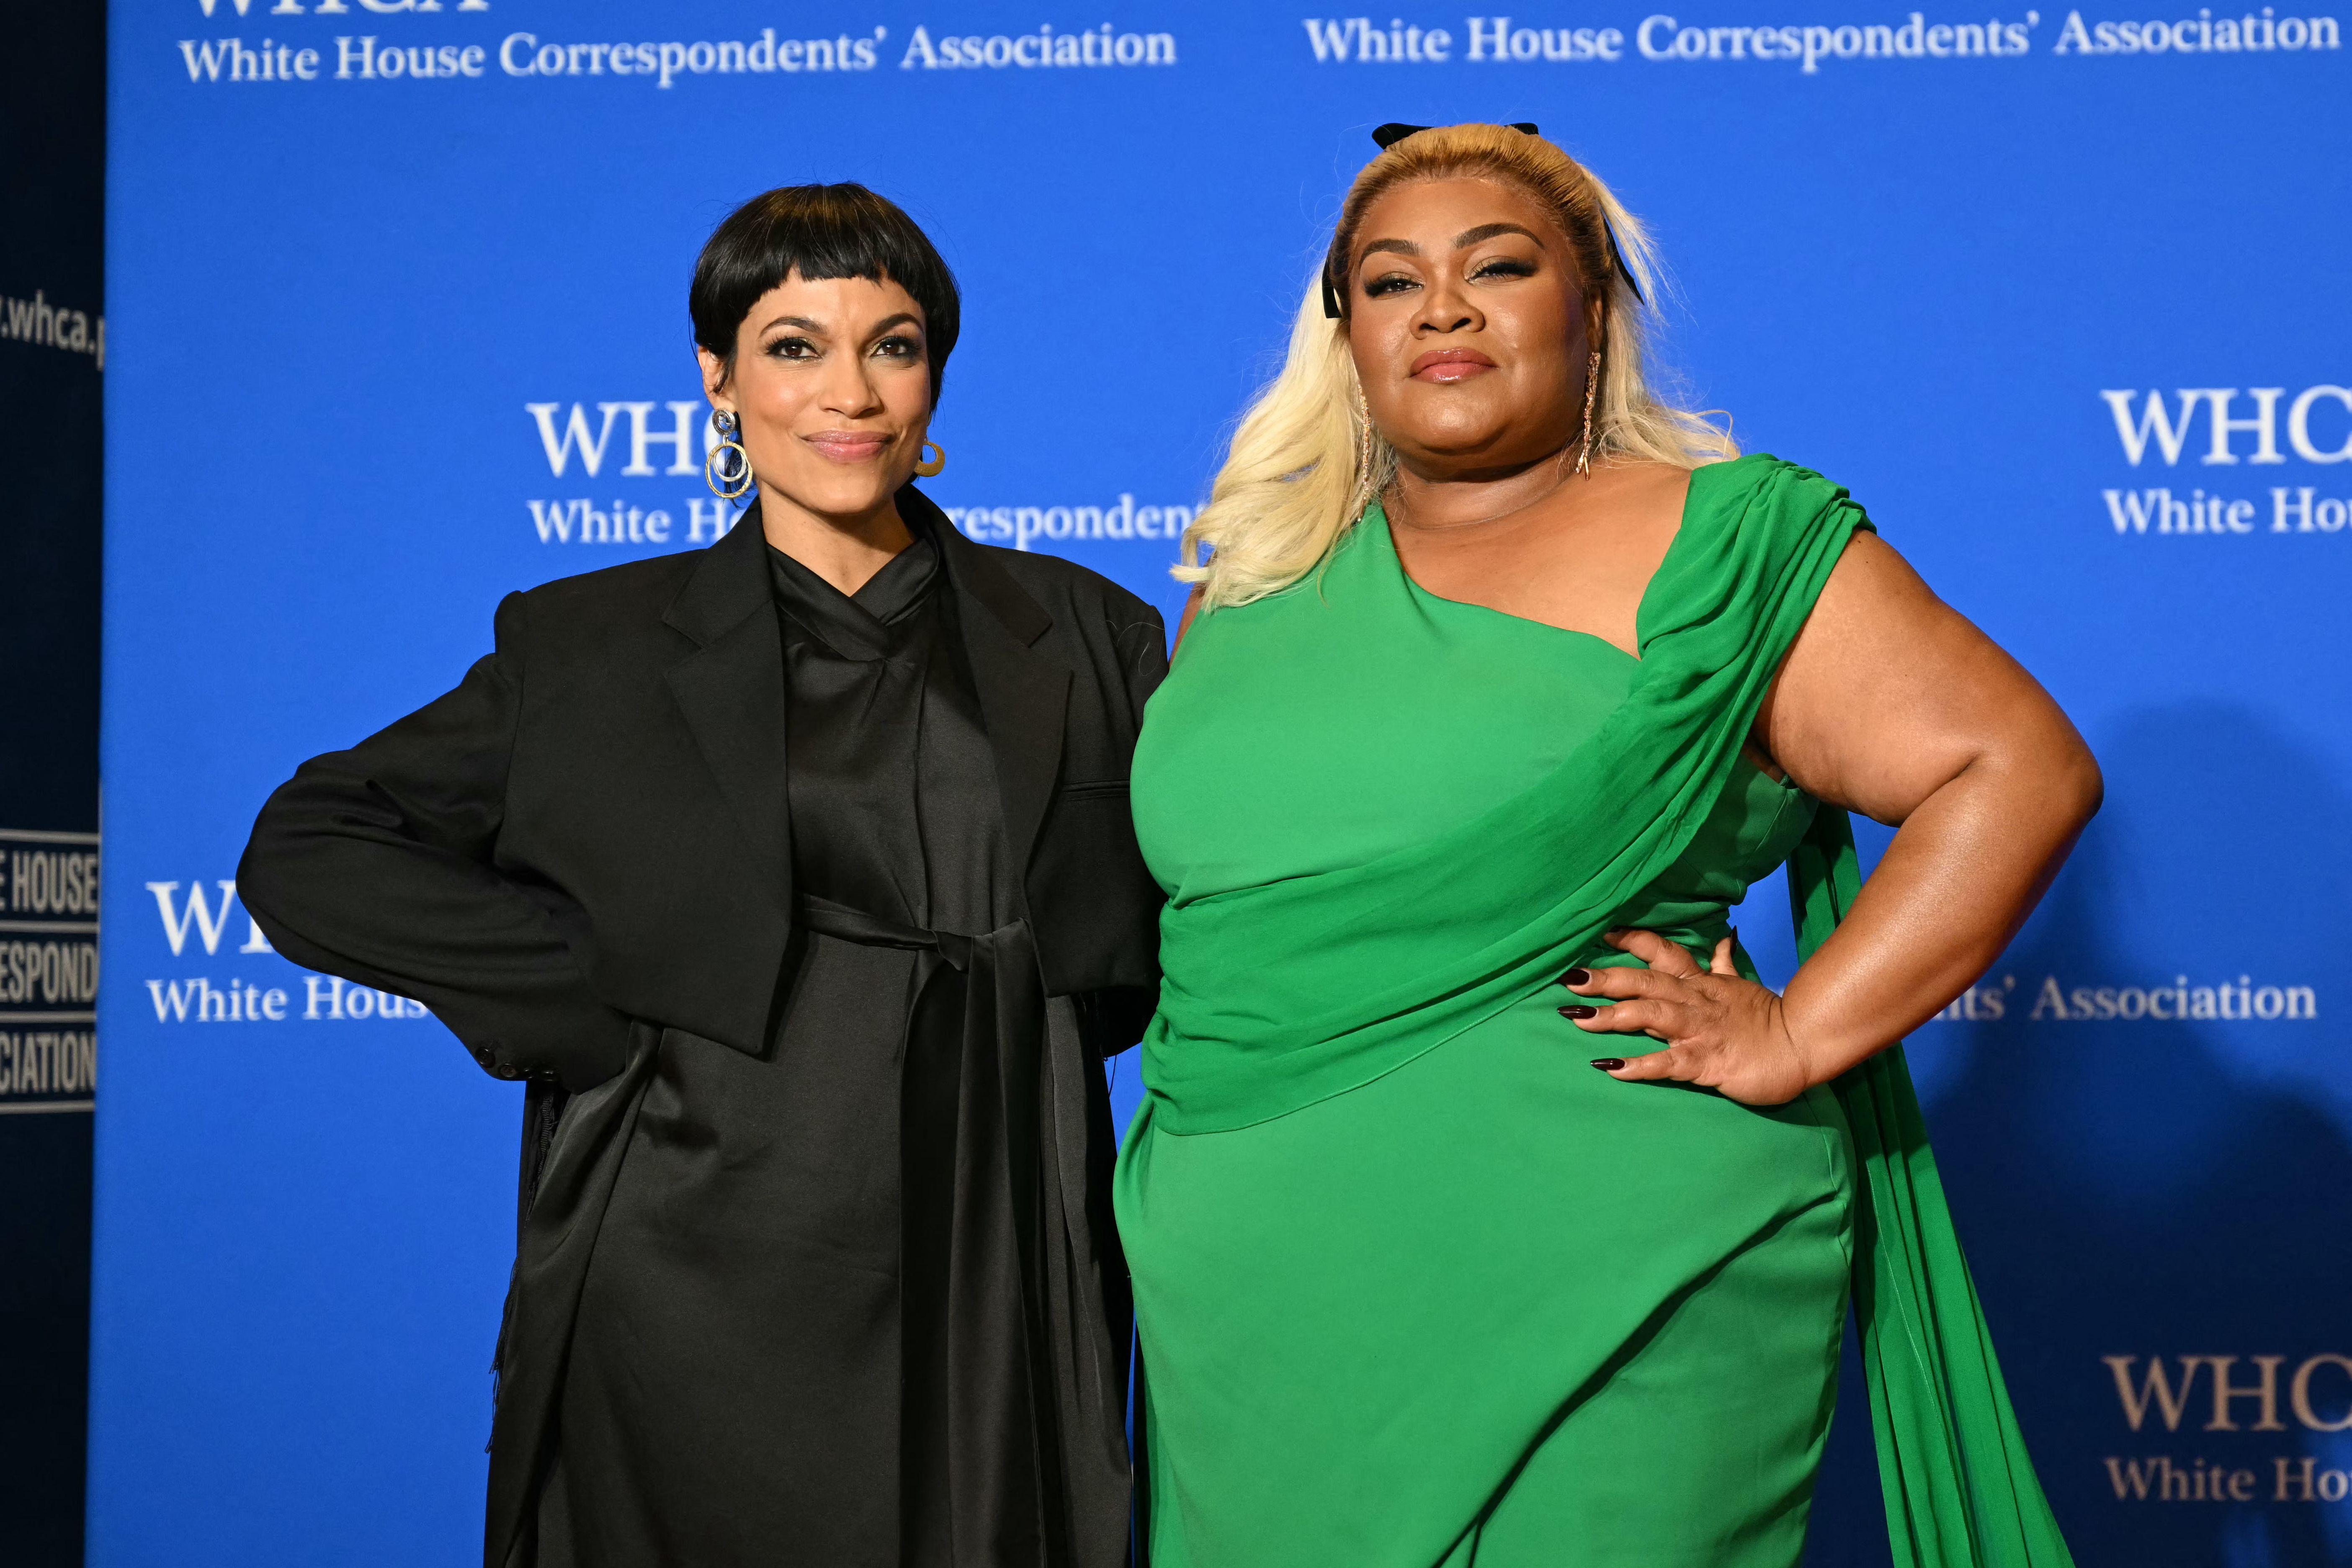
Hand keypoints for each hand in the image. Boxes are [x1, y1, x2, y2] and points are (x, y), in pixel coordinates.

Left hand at [1559, 929, 1813, 1106]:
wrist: (1804, 1045)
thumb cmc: (1768, 1019)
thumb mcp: (1742, 986)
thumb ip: (1725, 964)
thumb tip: (1724, 938)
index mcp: (1700, 983)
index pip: (1662, 953)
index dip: (1631, 941)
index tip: (1601, 934)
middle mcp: (1695, 1002)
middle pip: (1644, 983)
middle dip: (1605, 979)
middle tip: (1568, 978)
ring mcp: (1700, 1031)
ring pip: (1650, 1016)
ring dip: (1612, 1016)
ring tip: (1577, 1017)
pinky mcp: (1707, 1062)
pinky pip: (1668, 1062)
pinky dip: (1639, 1064)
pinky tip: (1611, 1067)